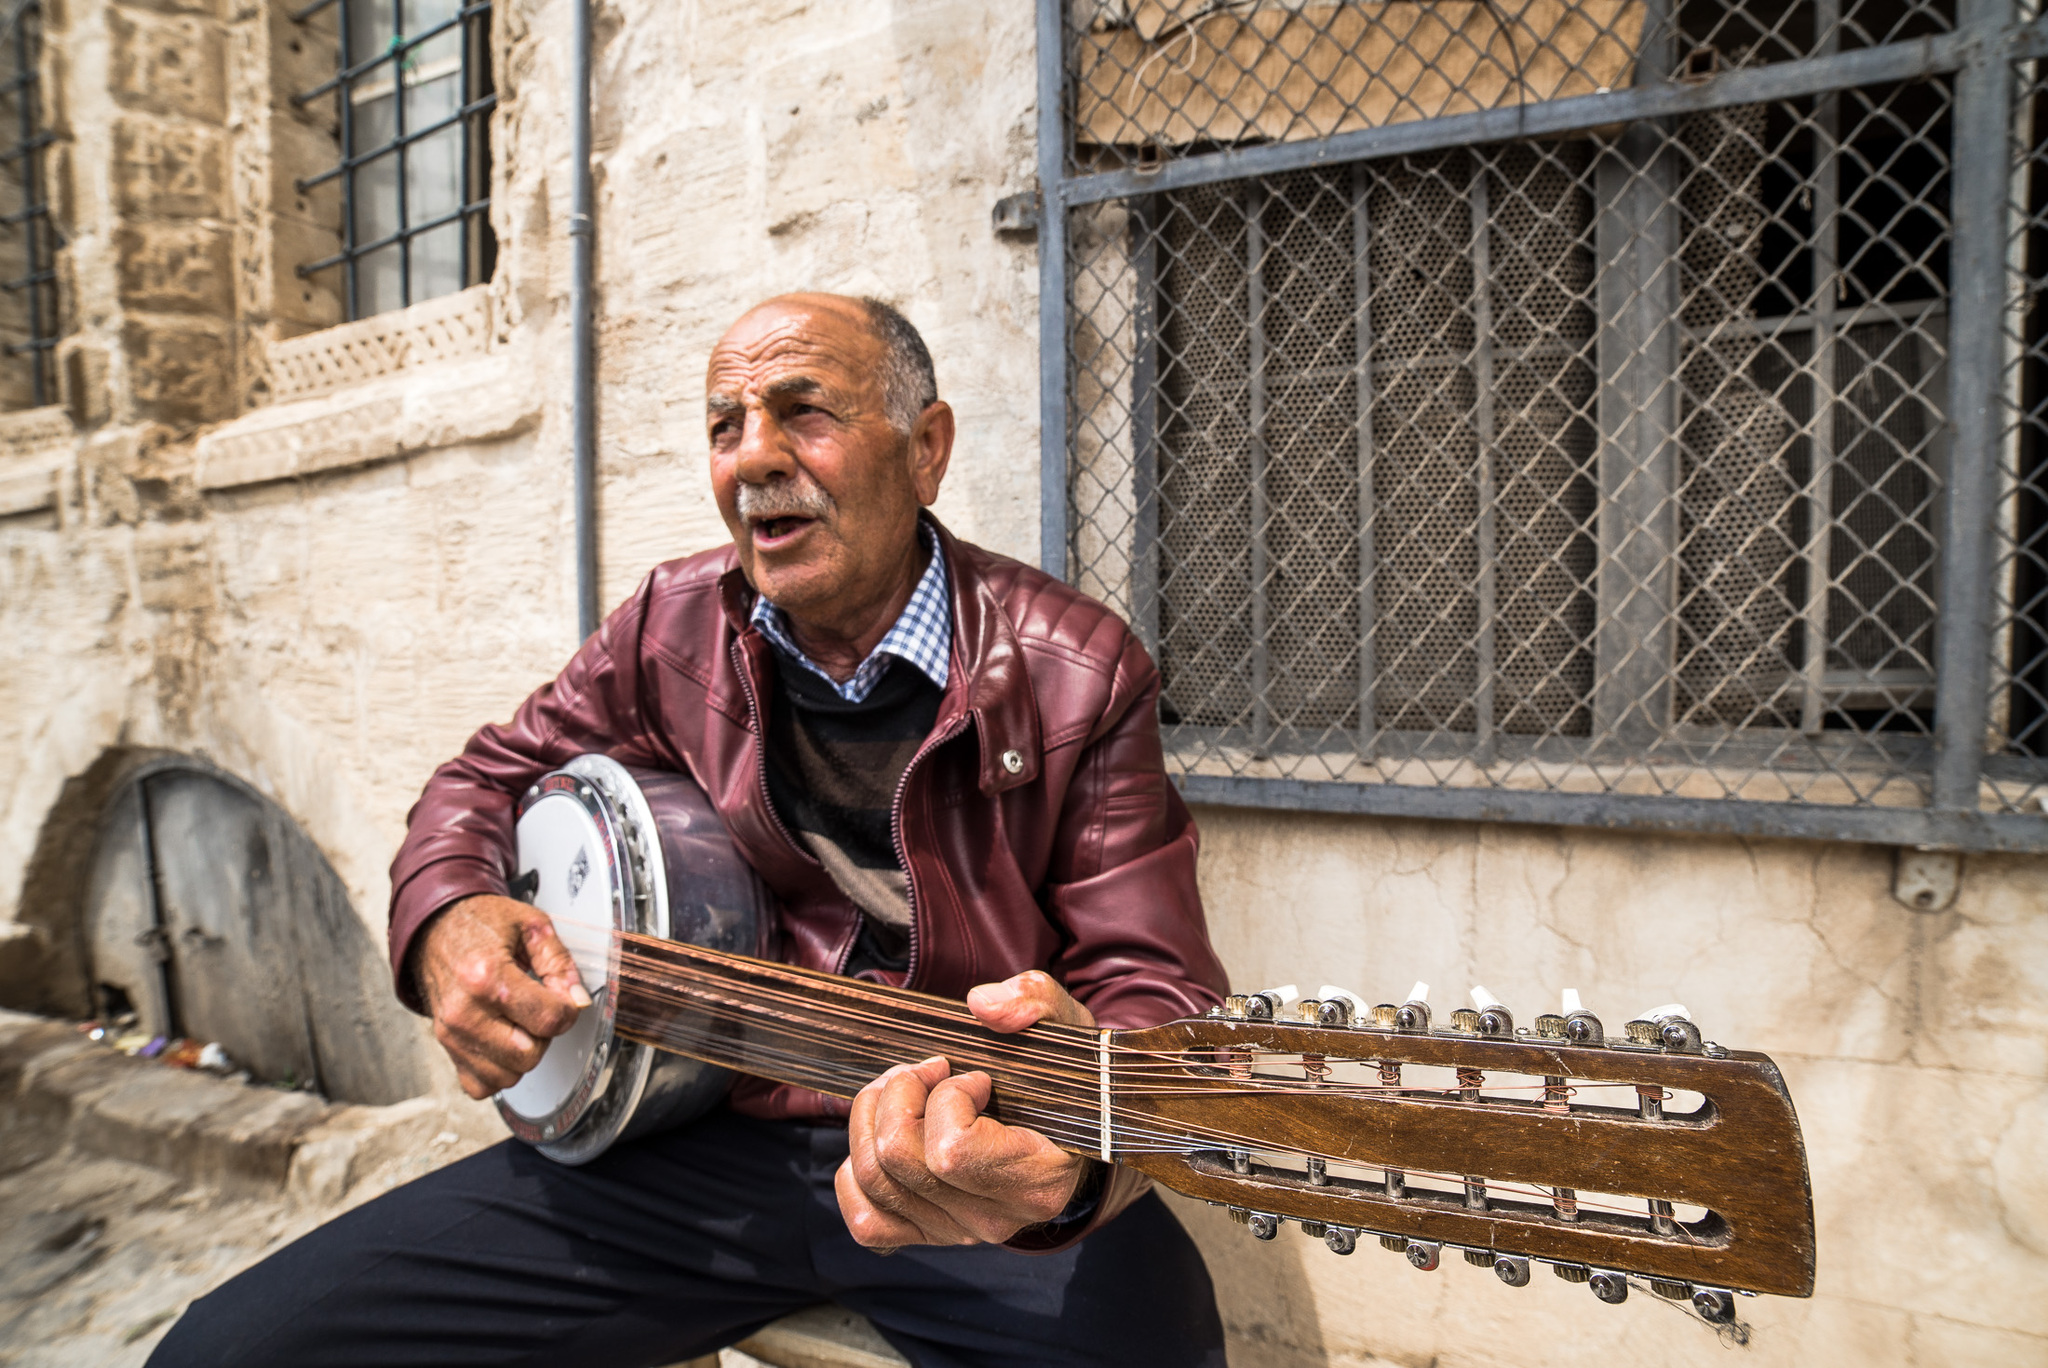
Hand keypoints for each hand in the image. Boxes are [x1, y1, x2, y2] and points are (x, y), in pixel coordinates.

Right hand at [411, 894, 590, 1099]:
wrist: (435, 929)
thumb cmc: (480, 925)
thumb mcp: (531, 926)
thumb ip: (561, 964)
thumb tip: (578, 1001)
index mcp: (487, 977)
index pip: (549, 1019)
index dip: (568, 1009)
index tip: (563, 997)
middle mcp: (465, 1012)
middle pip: (528, 1055)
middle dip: (544, 1034)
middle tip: (537, 1007)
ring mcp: (452, 1035)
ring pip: (508, 1076)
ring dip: (523, 1053)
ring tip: (518, 1020)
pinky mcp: (446, 1048)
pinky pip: (482, 1085)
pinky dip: (498, 1069)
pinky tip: (502, 1040)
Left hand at [836, 971, 1095, 1248]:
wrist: (1080, 1135)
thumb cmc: (1069, 1080)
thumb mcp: (1068, 1028)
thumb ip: (1035, 1002)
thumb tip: (981, 1005)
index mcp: (1036, 1178)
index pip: (951, 1151)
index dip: (947, 1098)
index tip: (973, 1076)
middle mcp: (994, 1217)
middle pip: (899, 1158)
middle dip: (898, 1094)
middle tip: (926, 1070)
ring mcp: (957, 1231)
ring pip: (874, 1181)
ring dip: (872, 1119)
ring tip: (903, 1090)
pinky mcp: (928, 1233)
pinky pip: (867, 1221)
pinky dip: (856, 1176)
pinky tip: (884, 1138)